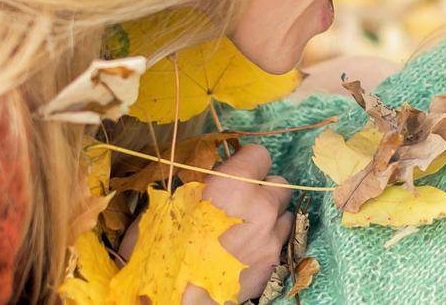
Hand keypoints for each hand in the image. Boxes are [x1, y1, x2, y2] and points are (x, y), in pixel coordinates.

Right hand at [184, 144, 294, 303]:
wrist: (174, 297)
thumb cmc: (163, 247)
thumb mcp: (172, 201)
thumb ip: (202, 181)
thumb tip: (216, 172)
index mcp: (234, 185)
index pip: (260, 154)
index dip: (245, 162)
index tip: (235, 171)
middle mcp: (261, 208)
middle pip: (279, 184)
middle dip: (262, 189)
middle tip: (240, 201)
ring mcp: (270, 238)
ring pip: (283, 215)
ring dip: (268, 217)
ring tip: (242, 228)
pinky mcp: (271, 264)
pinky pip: (277, 243)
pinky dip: (264, 243)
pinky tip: (241, 251)